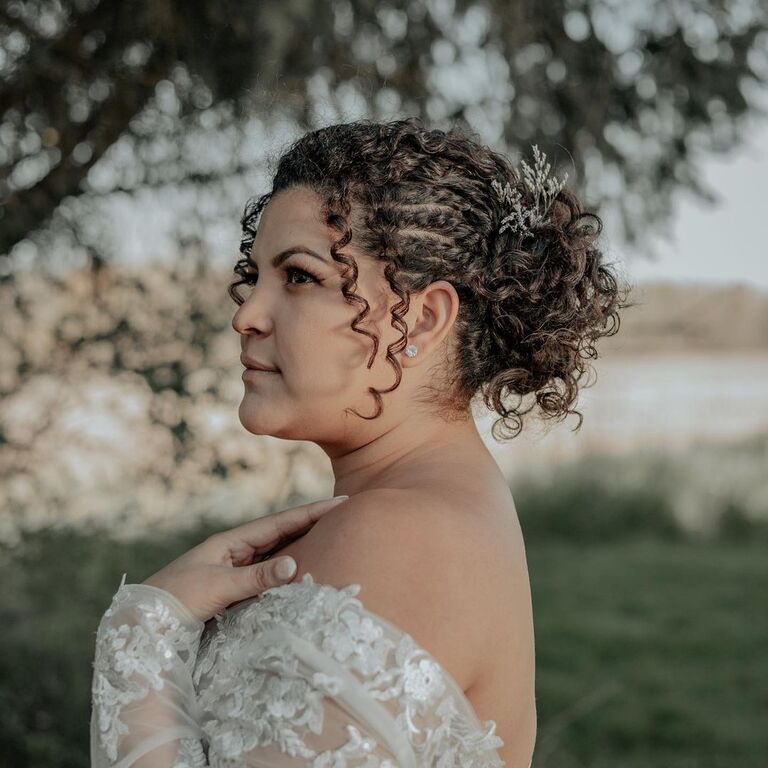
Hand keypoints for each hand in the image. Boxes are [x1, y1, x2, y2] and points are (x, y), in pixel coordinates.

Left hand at [141, 495, 348, 622]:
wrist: (142, 623)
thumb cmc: (176, 599)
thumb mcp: (218, 586)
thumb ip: (257, 578)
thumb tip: (296, 566)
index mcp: (231, 541)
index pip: (281, 522)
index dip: (312, 513)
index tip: (341, 502)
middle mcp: (236, 551)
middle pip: (282, 534)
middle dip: (312, 524)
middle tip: (345, 516)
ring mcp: (235, 569)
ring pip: (276, 553)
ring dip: (303, 546)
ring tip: (332, 538)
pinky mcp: (233, 589)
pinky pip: (268, 574)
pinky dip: (288, 570)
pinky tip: (303, 572)